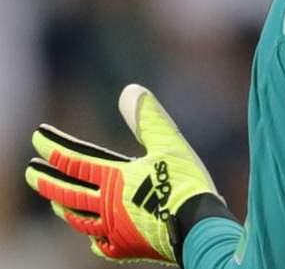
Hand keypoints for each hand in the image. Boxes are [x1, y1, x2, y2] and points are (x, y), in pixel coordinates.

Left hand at [26, 85, 227, 263]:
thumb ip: (148, 118)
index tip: (37, 137)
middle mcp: (107, 206)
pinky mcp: (126, 248)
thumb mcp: (171, 144)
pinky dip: (92, 237)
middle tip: (31, 172)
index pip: (74, 161)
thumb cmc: (186, 185)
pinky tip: (93, 237)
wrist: (199, 229)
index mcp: (115, 179)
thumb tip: (130, 89)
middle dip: (47, 181)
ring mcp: (114, 230)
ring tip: (54, 202)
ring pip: (79, 219)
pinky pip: (100, 244)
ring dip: (64, 207)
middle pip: (68, 193)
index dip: (54, 147)